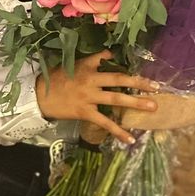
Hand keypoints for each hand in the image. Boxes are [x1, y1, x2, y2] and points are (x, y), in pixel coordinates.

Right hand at [35, 49, 158, 144]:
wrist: (38, 96)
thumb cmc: (55, 80)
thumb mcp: (71, 65)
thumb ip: (90, 62)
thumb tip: (108, 56)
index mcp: (86, 66)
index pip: (105, 58)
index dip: (120, 59)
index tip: (137, 61)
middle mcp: (90, 80)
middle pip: (118, 79)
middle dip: (138, 82)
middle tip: (157, 86)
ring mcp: (88, 97)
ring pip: (116, 99)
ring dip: (135, 102)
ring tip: (153, 106)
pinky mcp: (85, 112)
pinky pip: (105, 122)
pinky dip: (118, 131)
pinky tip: (130, 140)